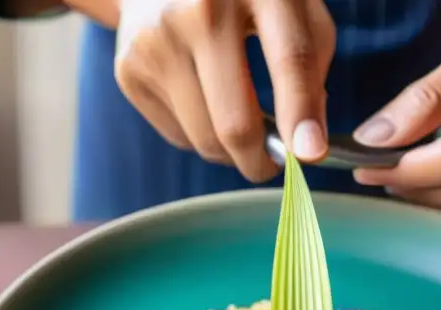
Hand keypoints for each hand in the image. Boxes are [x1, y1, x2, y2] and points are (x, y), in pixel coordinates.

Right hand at [112, 0, 335, 181]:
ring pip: (204, 141)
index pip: (289, 59)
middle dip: (261, 160)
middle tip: (274, 162)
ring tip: (241, 124)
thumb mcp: (292, 3)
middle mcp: (198, 12)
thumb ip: (311, 60)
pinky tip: (204, 102)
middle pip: (235, 123)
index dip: (301, 114)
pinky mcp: (129, 69)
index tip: (310, 154)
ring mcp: (156, 43)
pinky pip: (178, 136)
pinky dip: (200, 135)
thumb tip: (303, 140)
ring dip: (231, 152)